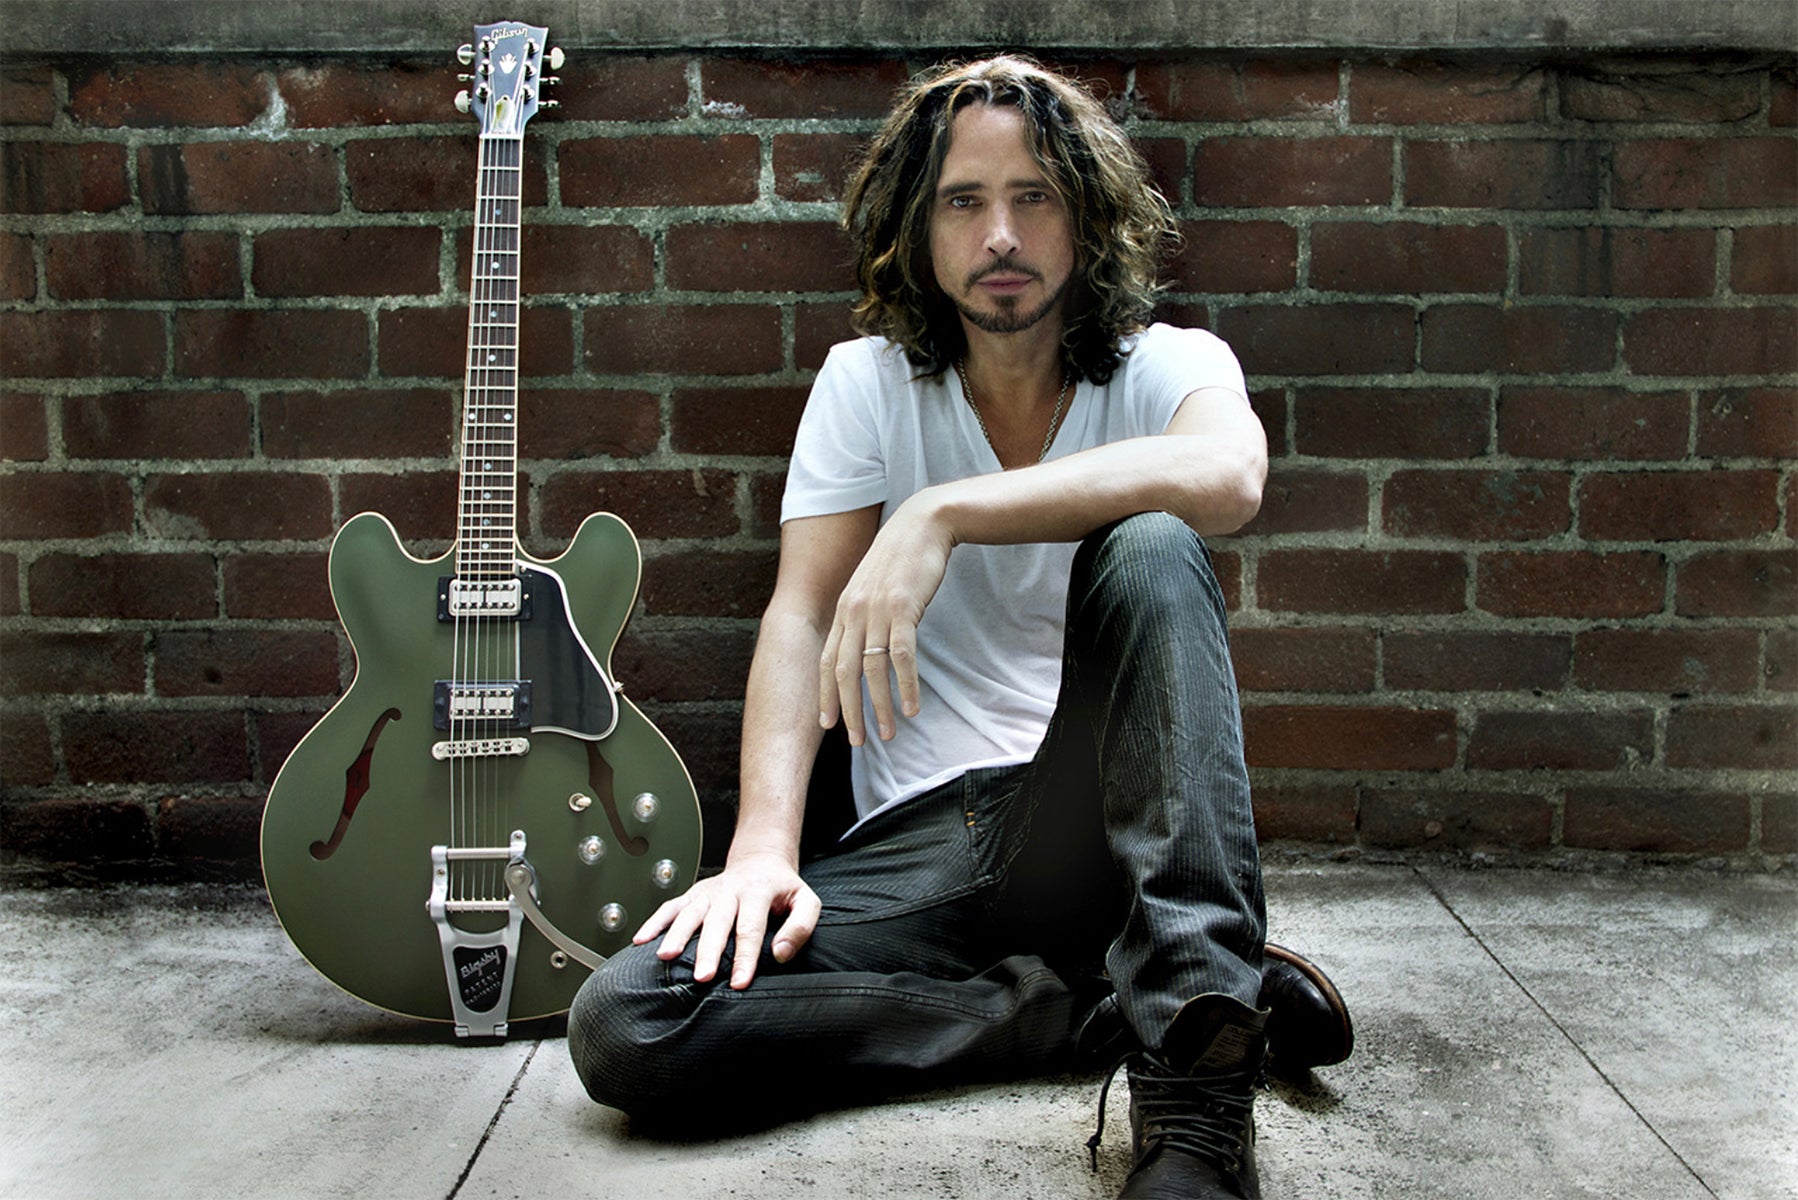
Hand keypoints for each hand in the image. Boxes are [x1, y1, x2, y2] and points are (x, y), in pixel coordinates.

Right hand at [631, 850, 820, 989]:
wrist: (761, 860)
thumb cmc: (783, 889)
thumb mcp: (806, 901)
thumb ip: (801, 927)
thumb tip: (781, 954)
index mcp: (758, 891)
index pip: (751, 928)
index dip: (746, 957)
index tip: (740, 982)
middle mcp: (729, 891)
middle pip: (717, 923)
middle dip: (708, 951)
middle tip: (701, 977)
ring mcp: (708, 892)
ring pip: (689, 914)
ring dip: (676, 935)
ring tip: (665, 956)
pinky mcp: (693, 895)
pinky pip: (670, 907)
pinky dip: (654, 922)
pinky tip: (641, 940)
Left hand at [818, 496, 953, 744]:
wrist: (923, 524)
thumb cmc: (901, 559)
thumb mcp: (873, 587)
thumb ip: (866, 615)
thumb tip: (870, 648)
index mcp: (845, 610)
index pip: (827, 661)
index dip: (825, 695)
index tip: (828, 724)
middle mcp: (855, 612)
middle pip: (844, 673)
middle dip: (849, 711)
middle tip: (858, 742)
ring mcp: (877, 610)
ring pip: (871, 670)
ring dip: (879, 706)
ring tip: (887, 734)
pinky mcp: (904, 608)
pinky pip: (901, 656)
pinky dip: (905, 686)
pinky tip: (912, 708)